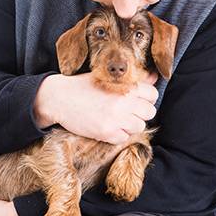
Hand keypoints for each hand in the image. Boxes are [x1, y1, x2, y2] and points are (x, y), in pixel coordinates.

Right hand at [34, 71, 157, 144]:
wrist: (60, 98)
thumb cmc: (83, 86)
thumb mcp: (108, 77)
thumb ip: (134, 78)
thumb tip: (155, 77)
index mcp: (125, 85)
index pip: (153, 95)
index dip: (146, 99)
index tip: (137, 100)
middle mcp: (124, 101)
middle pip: (149, 112)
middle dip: (140, 112)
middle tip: (126, 111)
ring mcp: (116, 118)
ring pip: (139, 126)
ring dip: (130, 125)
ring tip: (116, 119)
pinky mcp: (107, 133)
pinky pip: (124, 138)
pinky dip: (117, 134)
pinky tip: (106, 126)